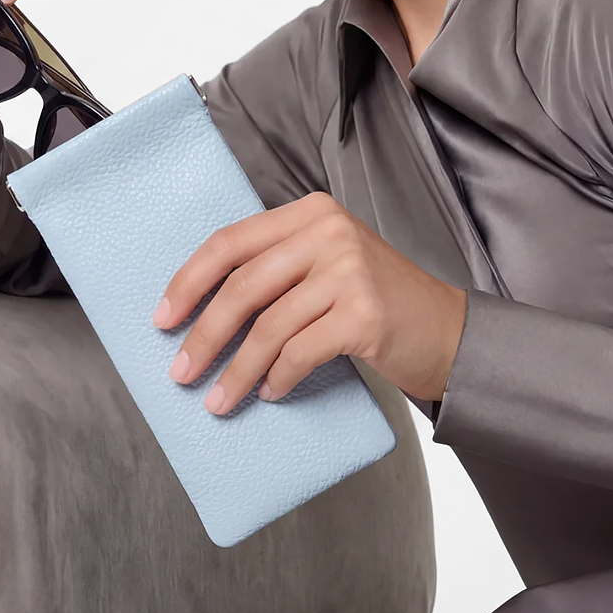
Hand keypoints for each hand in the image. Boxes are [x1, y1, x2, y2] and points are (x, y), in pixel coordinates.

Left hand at [151, 191, 467, 413]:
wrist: (449, 331)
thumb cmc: (378, 303)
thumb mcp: (327, 263)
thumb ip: (277, 268)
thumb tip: (199, 308)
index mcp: (311, 212)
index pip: (230, 242)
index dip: (189, 282)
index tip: (163, 318)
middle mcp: (329, 233)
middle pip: (242, 287)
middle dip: (204, 335)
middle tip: (181, 371)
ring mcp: (349, 271)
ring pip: (267, 327)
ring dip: (236, 370)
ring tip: (219, 400)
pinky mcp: (365, 314)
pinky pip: (300, 352)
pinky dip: (278, 378)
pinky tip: (270, 392)